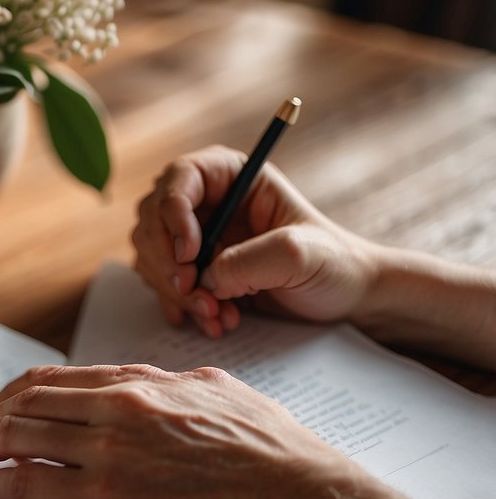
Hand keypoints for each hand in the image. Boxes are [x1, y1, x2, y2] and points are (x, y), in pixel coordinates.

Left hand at [0, 365, 416, 498]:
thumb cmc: (278, 456)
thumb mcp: (223, 394)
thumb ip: (175, 387)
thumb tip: (152, 386)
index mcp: (146, 384)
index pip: (62, 379)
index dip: (22, 394)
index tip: (6, 406)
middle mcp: (119, 409)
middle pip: (30, 403)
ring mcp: (108, 453)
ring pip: (21, 437)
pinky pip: (29, 485)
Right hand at [131, 145, 383, 337]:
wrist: (344, 299)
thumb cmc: (334, 263)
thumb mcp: (299, 253)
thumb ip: (248, 260)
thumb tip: (205, 278)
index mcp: (234, 177)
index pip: (180, 178)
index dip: (173, 214)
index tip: (190, 255)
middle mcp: (209, 203)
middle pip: (154, 220)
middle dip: (169, 262)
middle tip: (197, 294)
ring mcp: (197, 237)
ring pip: (154, 256)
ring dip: (176, 290)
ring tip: (216, 315)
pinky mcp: (195, 270)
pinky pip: (164, 283)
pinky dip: (180, 306)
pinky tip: (212, 321)